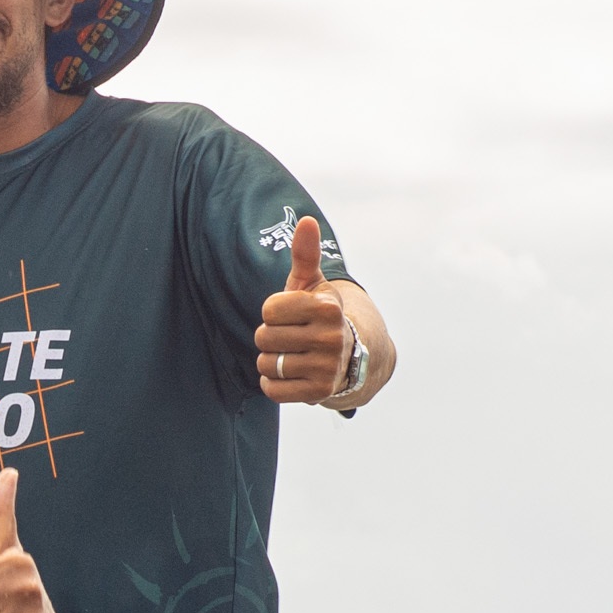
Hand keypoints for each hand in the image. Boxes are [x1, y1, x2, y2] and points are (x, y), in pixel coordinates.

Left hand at [255, 214, 349, 402]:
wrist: (349, 356)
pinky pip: (272, 390)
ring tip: (294, 356)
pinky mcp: (319, 393)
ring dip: (272, 362)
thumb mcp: (311, 285)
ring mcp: (327, 367)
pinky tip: (291, 375)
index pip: (269, 310)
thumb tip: (306, 220)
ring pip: (266, 364)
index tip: (293, 315)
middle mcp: (332, 337)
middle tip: (293, 338)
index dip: (274, 313)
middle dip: (270, 338)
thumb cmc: (318, 315)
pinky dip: (274, 384)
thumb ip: (305, 255)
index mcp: (328, 307)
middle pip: (263, 338)